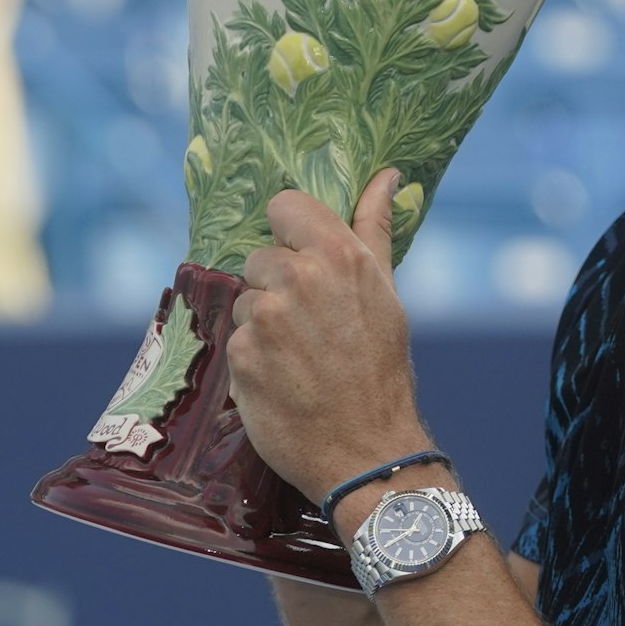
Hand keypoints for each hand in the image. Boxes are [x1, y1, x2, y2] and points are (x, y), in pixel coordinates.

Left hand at [227, 168, 431, 506]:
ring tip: (298, 358)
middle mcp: (299, 278)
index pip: (284, 205)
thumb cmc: (382, 370)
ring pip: (246, 299)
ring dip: (264, 324)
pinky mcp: (241, 355)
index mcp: (340, 255)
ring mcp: (266, 317)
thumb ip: (375, 227)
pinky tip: (281, 379)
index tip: (302, 257)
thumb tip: (387, 174)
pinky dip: (253, 359)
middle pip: (262, 257)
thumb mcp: (387, 293)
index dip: (290, 231)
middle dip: (279, 286)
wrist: (366, 451)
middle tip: (311, 327)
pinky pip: (237, 339)